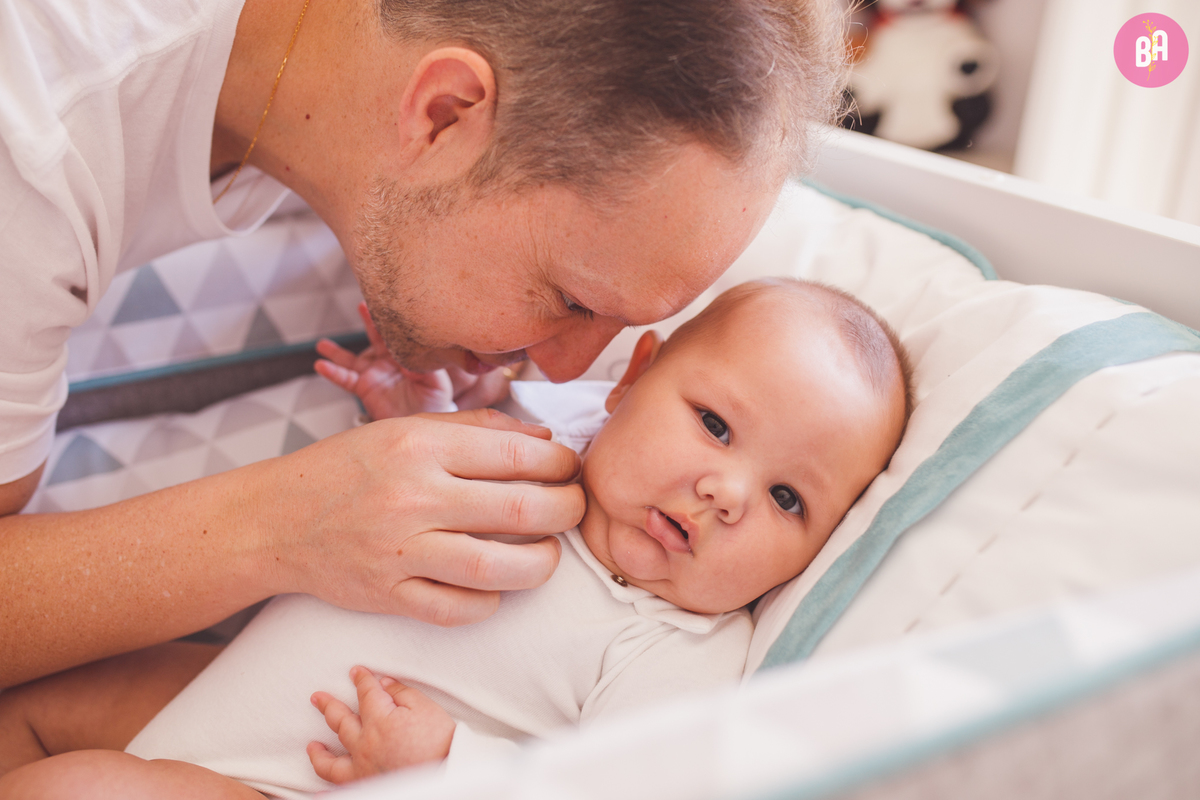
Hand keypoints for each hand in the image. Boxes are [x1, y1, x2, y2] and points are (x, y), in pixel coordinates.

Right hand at [256, 408, 583, 625]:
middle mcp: (413, 497)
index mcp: (420, 446)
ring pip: (497, 567)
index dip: (561, 462)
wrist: (275, 519)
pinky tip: (497, 585)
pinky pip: (458, 609)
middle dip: (567, 509)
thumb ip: (475, 428)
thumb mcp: (405, 429)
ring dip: (541, 563)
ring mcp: (400, 551)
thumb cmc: (346, 468)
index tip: (570, 467)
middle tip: (573, 508)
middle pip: (523, 509)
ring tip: (547, 553)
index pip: (519, 453)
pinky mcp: (388, 596)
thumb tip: (544, 436)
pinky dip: (490, 601)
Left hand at [308, 666, 454, 782]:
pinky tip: (319, 792)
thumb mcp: (425, 707)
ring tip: (312, 745)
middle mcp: (365, 744)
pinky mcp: (366, 785)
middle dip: (328, 706)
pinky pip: (341, 787)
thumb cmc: (440, 742)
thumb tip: (384, 683)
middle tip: (318, 698)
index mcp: (379, 721)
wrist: (447, 772)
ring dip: (318, 752)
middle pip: (340, 721)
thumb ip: (402, 693)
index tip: (356, 672)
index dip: (361, 680)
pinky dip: (328, 790)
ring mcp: (362, 768)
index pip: (366, 693)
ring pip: (331, 760)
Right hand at [315, 303, 455, 418]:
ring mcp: (373, 373)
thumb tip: (411, 362)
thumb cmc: (433, 401)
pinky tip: (321, 365)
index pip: (397, 334)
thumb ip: (428, 370)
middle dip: (368, 321)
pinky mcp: (363, 387)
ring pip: (351, 359)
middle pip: (375, 337)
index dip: (391, 321)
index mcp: (405, 355)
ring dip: (336, 352)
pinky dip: (333, 373)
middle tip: (362, 305)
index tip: (386, 305)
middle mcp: (387, 361)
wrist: (421, 422)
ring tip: (321, 344)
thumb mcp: (437, 384)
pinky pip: (345, 379)